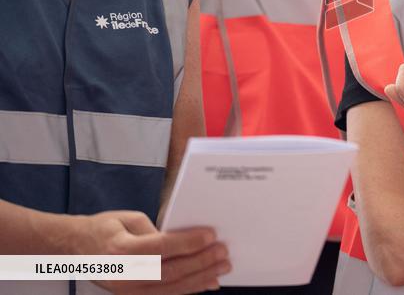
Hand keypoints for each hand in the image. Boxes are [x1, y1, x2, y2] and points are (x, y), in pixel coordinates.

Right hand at [68, 210, 228, 293]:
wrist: (76, 248)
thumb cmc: (104, 229)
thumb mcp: (129, 219)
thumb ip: (157, 231)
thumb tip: (187, 240)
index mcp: (120, 250)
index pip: (160, 248)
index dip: (187, 242)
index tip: (211, 235)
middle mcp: (123, 275)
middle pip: (169, 271)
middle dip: (201, 262)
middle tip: (223, 251)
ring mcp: (127, 290)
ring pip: (171, 288)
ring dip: (201, 278)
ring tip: (222, 267)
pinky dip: (190, 289)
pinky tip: (208, 281)